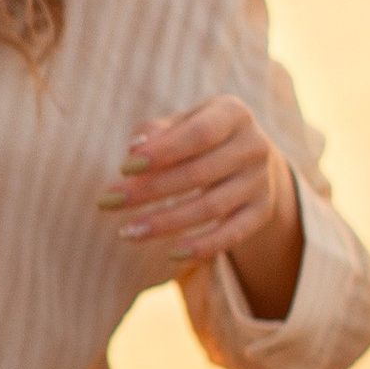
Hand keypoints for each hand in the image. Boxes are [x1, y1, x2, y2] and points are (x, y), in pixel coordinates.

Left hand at [97, 96, 301, 319]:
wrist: (248, 160)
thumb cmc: (198, 138)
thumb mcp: (181, 124)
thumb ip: (157, 132)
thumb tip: (135, 150)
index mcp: (233, 114)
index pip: (198, 134)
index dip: (161, 152)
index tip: (123, 168)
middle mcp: (254, 145)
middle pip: (198, 173)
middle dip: (149, 191)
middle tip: (107, 203)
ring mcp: (261, 181)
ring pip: (211, 207)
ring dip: (165, 222)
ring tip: (127, 232)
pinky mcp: (263, 212)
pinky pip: (232, 235)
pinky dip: (202, 246)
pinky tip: (170, 255)